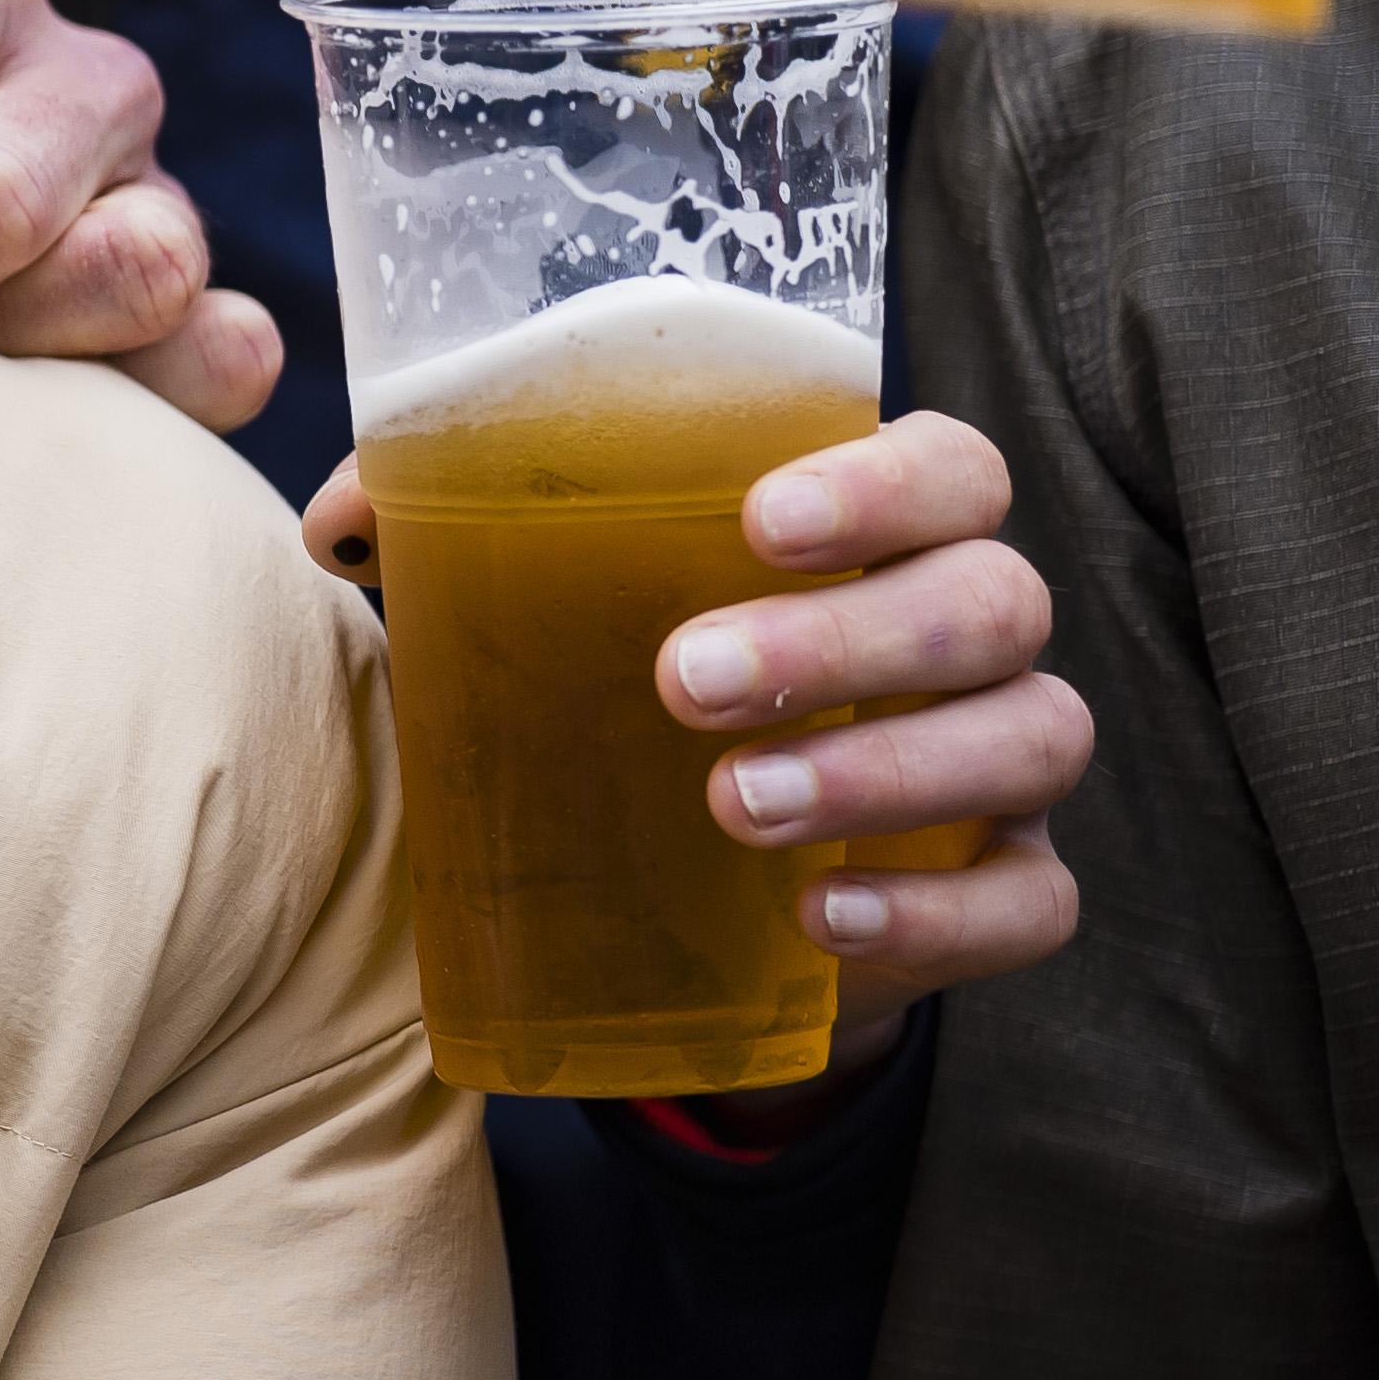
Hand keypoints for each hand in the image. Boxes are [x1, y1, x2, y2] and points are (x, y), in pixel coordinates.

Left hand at [303, 407, 1089, 1125]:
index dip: (883, 483)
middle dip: (845, 639)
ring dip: (884, 771)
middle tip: (687, 679)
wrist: (702, 880)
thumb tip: (344, 525)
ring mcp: (1004, 759)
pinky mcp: (1007, 885)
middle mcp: (971, 629)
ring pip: (1032, 737)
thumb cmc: (633, 678)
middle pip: (990, 600)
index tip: (761, 522)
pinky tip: (820, 915)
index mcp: (885, 527)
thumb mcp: (551, 603)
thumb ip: (449, 536)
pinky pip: (1034, 901)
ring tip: (731, 804)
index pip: (950, 464)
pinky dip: (936, 912)